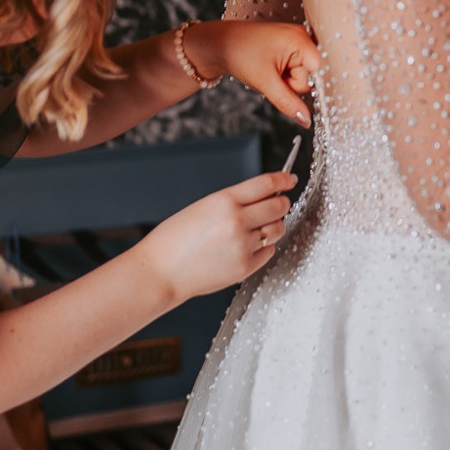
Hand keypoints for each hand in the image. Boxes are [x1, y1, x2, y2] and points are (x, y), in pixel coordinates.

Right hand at [134, 171, 295, 304]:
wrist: (160, 270)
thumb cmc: (174, 239)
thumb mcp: (203, 207)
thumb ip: (234, 201)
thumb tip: (264, 195)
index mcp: (225, 201)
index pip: (267, 184)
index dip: (283, 179)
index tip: (288, 179)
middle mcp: (237, 221)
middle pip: (279, 206)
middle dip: (281, 203)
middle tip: (278, 204)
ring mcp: (243, 245)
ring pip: (277, 229)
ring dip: (274, 226)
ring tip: (259, 228)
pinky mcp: (245, 267)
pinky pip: (268, 252)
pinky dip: (263, 248)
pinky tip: (248, 246)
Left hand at [185, 20, 318, 125]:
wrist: (218, 44)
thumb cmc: (239, 54)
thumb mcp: (265, 82)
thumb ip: (289, 103)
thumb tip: (306, 121)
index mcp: (300, 39)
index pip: (317, 72)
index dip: (301, 83)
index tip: (284, 82)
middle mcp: (302, 37)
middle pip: (309, 76)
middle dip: (290, 83)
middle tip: (271, 75)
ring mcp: (295, 41)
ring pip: (301, 76)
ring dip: (285, 81)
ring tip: (267, 70)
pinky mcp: (289, 47)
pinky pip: (294, 70)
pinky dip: (282, 75)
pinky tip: (269, 68)